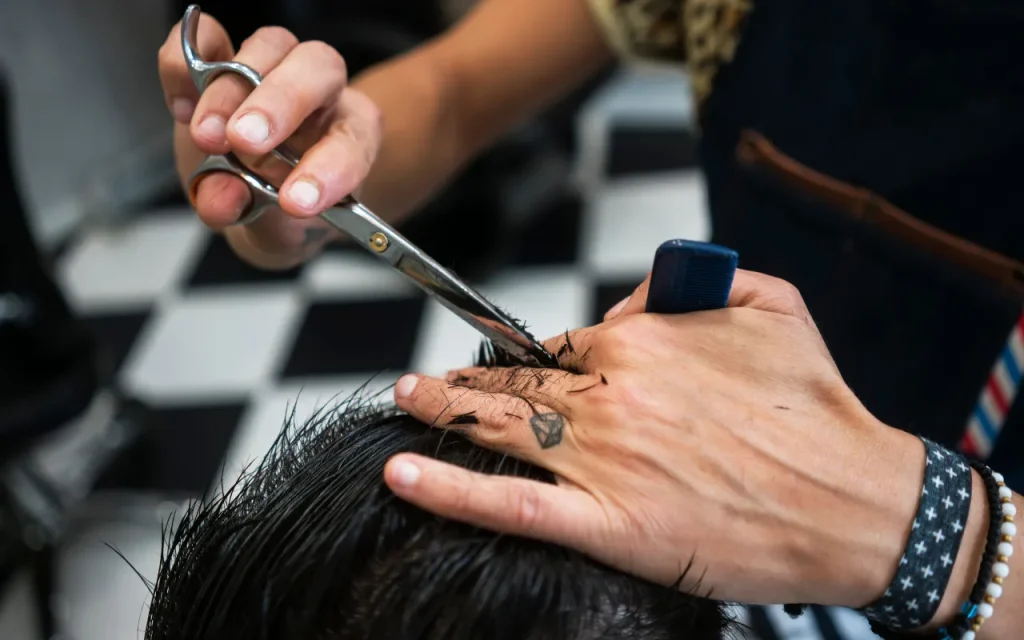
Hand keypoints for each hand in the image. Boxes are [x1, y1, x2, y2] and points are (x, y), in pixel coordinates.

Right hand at [158, 14, 382, 268]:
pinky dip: (187, 61)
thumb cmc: (281, 214)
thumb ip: (259, 221)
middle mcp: (321, 94)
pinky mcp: (222, 59)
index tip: (295, 201)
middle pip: (318, 68)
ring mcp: (273, 70)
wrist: (254, 200)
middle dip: (280, 102)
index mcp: (351, 138)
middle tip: (244, 142)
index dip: (329, 166)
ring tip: (206, 137)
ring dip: (231, 90)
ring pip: (270, 46)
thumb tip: (221, 198)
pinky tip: (181, 108)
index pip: (353, 138)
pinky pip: (209, 36)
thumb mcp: (277, 233)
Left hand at [384, 270, 926, 606]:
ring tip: (406, 402)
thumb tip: (630, 302)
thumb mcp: (773, 305)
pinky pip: (512, 504)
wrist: (857, 504)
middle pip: (517, 381)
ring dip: (441, 411)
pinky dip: (450, 490)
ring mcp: (603, 460)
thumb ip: (693, 281)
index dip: (531, 356)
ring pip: (501, 427)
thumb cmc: (816, 409)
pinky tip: (405, 474)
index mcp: (644, 342)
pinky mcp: (609, 522)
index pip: (560, 341)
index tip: (511, 365)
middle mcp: (613, 394)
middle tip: (428, 384)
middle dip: (466, 380)